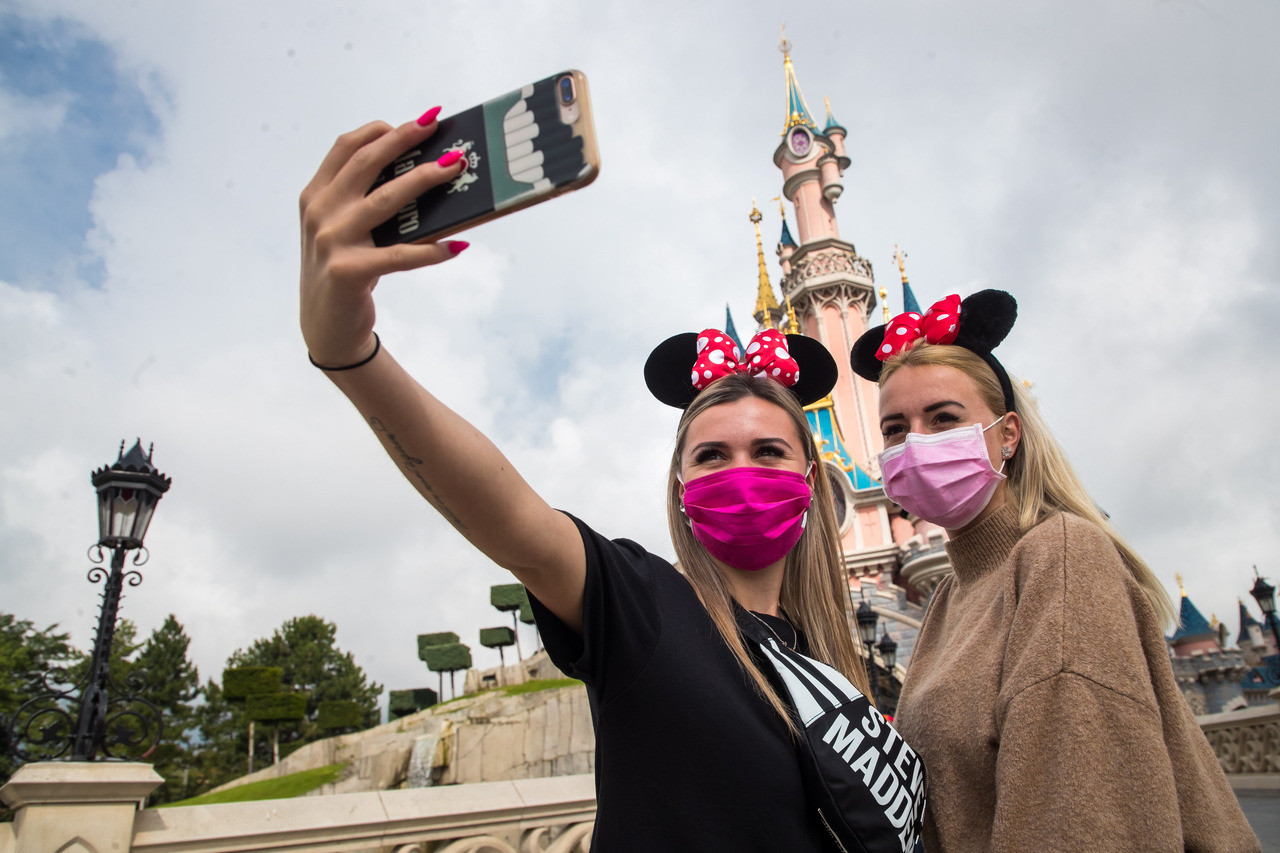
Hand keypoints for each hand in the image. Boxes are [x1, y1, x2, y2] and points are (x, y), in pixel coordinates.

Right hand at [299, 109, 467, 367]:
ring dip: (424, 179)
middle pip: (366, 162)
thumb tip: (423, 174)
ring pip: (385, 200)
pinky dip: (432, 251)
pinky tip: (458, 246)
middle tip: (438, 127)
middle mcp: (319, 212)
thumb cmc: (346, 270)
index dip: (381, 129)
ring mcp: (331, 241)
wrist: (326, 327)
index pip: (346, 147)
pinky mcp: (349, 271)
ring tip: (455, 168)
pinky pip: (400, 255)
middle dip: (405, 140)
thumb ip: (366, 201)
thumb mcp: (345, 230)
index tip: (417, 122)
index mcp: (316, 196)